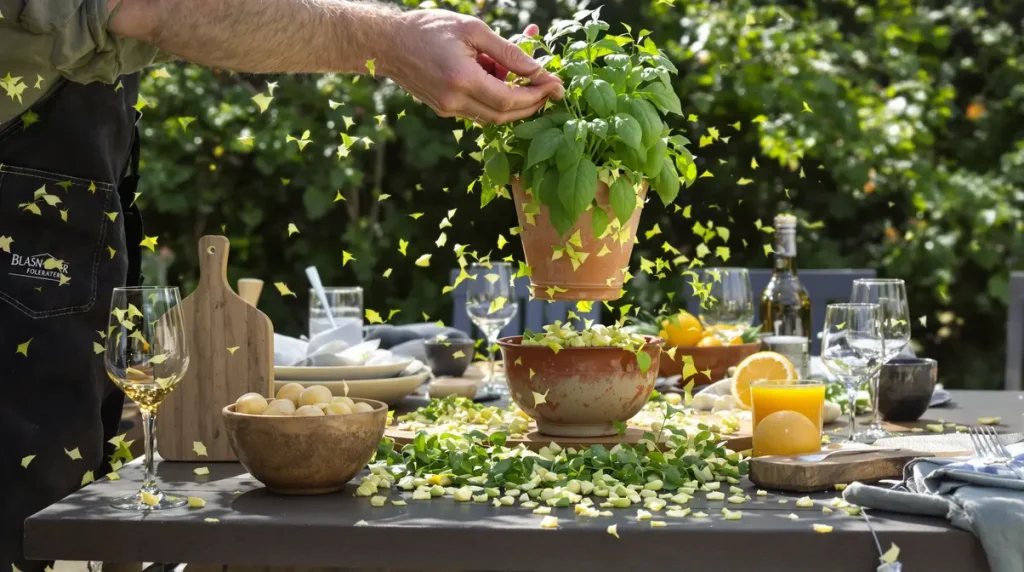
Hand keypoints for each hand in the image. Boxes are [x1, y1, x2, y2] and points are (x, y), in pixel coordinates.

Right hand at [381, 12, 562, 123]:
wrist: (388, 43)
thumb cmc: (429, 29)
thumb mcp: (473, 30)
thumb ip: (507, 51)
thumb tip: (537, 69)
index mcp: (462, 79)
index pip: (509, 98)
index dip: (536, 94)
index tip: (555, 85)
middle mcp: (454, 101)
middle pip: (504, 115)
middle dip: (531, 104)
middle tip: (549, 89)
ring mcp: (448, 109)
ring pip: (492, 116)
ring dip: (514, 102)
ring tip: (523, 77)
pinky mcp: (444, 110)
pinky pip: (478, 112)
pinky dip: (495, 100)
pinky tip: (498, 78)